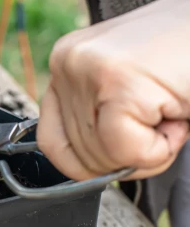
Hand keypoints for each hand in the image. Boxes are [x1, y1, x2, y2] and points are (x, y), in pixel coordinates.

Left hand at [38, 0, 189, 180]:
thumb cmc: (186, 55)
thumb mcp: (127, 87)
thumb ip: (95, 120)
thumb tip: (83, 171)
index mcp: (66, 62)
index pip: (51, 142)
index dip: (93, 161)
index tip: (127, 145)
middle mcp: (68, 63)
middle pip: (79, 156)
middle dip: (129, 155)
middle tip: (162, 119)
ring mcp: (88, 70)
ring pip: (104, 157)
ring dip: (150, 149)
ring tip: (169, 109)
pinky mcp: (119, 81)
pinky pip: (128, 151)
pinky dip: (161, 149)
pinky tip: (176, 115)